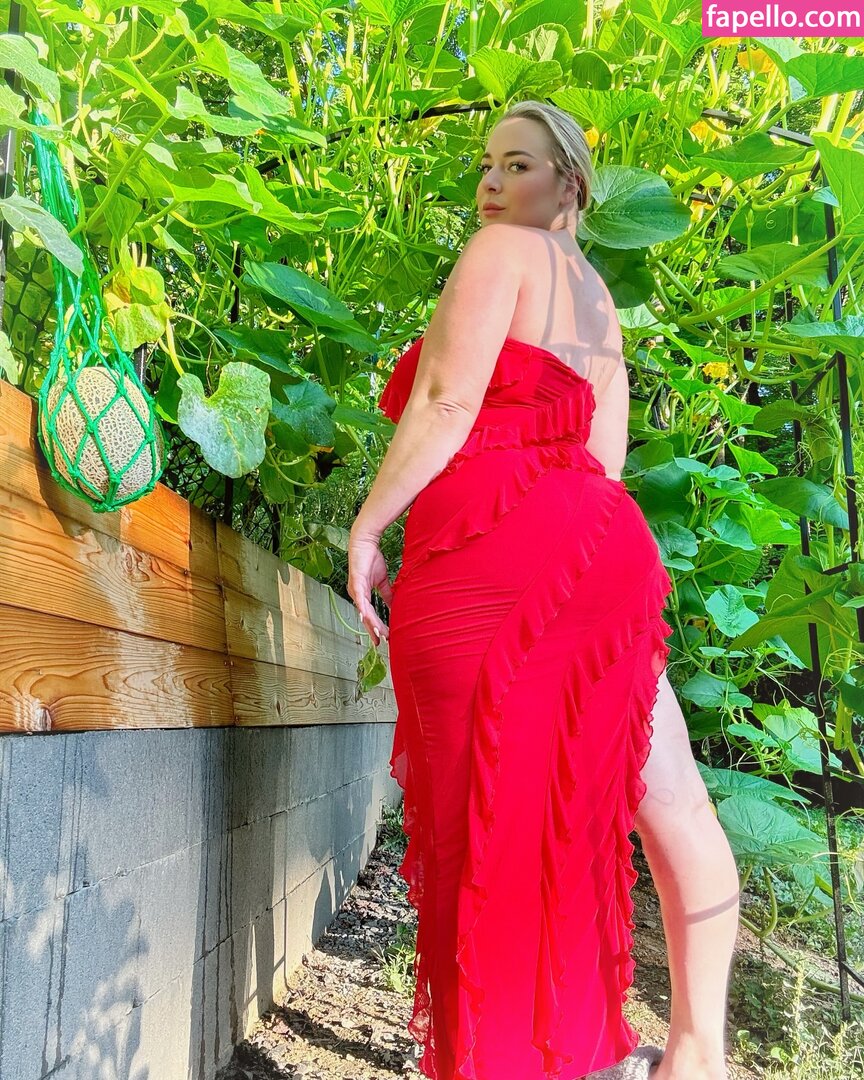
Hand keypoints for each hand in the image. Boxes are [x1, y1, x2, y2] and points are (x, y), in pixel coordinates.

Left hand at [347, 529, 392, 645]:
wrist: (365, 541)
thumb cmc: (371, 558)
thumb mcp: (382, 580)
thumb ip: (387, 593)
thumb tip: (394, 604)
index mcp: (362, 595)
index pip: (370, 615)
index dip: (376, 627)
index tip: (383, 638)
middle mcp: (357, 595)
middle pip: (366, 617)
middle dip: (373, 630)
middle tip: (381, 642)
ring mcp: (355, 589)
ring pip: (364, 611)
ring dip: (371, 623)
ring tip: (378, 633)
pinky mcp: (356, 582)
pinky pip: (360, 598)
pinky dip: (363, 609)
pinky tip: (365, 617)